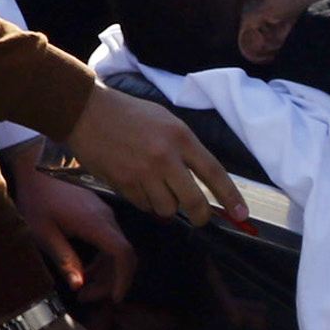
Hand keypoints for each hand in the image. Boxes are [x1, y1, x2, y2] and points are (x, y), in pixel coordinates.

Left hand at [12, 165, 135, 303]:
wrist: (37, 167)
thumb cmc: (37, 197)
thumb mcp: (43, 232)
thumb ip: (64, 259)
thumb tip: (78, 285)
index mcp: (95, 223)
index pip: (123, 253)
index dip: (123, 278)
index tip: (115, 298)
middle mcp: (107, 218)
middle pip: (123, 256)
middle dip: (110, 282)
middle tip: (87, 298)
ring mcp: (105, 215)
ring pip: (117, 250)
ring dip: (105, 273)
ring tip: (83, 290)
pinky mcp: (99, 214)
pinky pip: (110, 241)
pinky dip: (102, 260)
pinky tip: (84, 271)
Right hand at [65, 83, 243, 226]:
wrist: (87, 113)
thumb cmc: (130, 114)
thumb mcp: (166, 121)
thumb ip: (185, 148)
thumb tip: (203, 179)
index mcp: (181, 137)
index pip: (214, 173)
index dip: (230, 197)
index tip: (241, 215)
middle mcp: (165, 158)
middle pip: (194, 202)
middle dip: (201, 215)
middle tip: (201, 217)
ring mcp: (143, 174)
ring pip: (168, 209)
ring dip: (168, 207)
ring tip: (161, 191)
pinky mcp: (124, 185)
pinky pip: (145, 206)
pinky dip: (147, 202)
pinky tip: (140, 186)